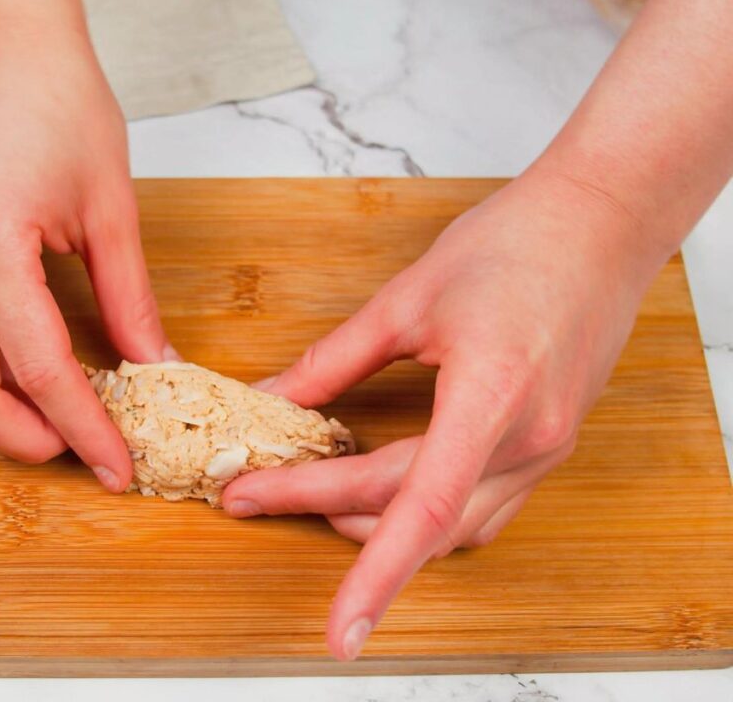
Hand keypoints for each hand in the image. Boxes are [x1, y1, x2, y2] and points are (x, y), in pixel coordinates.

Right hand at [0, 43, 173, 490]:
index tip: (118, 465)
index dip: (84, 426)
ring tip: (72, 422)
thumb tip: (158, 369)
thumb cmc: (64, 109)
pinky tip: (46, 381)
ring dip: (6, 417)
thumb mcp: (113, 210)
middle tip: (88, 450)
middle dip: (25, 440)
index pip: (37, 366)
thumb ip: (131, 299)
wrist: (10, 55)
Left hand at [222, 169, 671, 659]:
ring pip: (452, 526)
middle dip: (324, 508)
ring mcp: (546, 448)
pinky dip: (425, 515)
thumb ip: (335, 360)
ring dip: (377, 523)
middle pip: (413, 511)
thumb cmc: (513, 244)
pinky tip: (384, 494)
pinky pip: (483, 510)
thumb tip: (274, 400)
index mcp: (491, 394)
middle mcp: (527, 438)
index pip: (422, 506)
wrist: (600, 224)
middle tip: (253, 492)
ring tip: (309, 493)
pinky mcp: (549, 445)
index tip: (337, 629)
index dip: (375, 575)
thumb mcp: (408, 298)